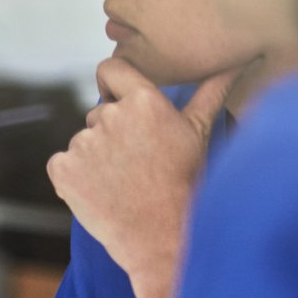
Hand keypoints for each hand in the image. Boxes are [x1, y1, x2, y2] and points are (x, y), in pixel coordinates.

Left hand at [46, 58, 230, 286]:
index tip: (116, 95)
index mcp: (144, 101)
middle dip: (113, 133)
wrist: (162, 234)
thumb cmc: (185, 182)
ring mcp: (82, 142)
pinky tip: (100, 192)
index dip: (112, 82)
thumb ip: (210, 92)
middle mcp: (110, 115)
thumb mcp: (200, 132)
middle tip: (137, 162)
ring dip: (96, 158)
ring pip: (83, 142)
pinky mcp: (61, 168)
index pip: (111, 69)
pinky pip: (62, 164)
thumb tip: (235, 63)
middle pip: (100, 113)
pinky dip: (74, 177)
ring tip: (123, 182)